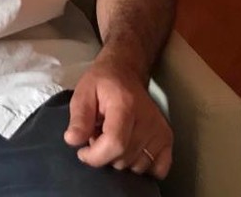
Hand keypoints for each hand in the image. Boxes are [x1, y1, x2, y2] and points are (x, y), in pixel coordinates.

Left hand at [63, 53, 172, 178]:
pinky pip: (158, 169)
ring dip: (121, 160)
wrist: (125, 72)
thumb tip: (73, 141)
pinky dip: (141, 166)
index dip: (95, 156)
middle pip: (124, 158)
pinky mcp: (167, 138)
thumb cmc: (101, 83)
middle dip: (105, 155)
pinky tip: (130, 152)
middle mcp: (147, 120)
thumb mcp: (83, 94)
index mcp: (125, 106)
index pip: (115, 143)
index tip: (83, 151)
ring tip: (113, 139)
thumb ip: (79, 118)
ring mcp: (161, 131)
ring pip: (137, 167)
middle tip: (99, 136)